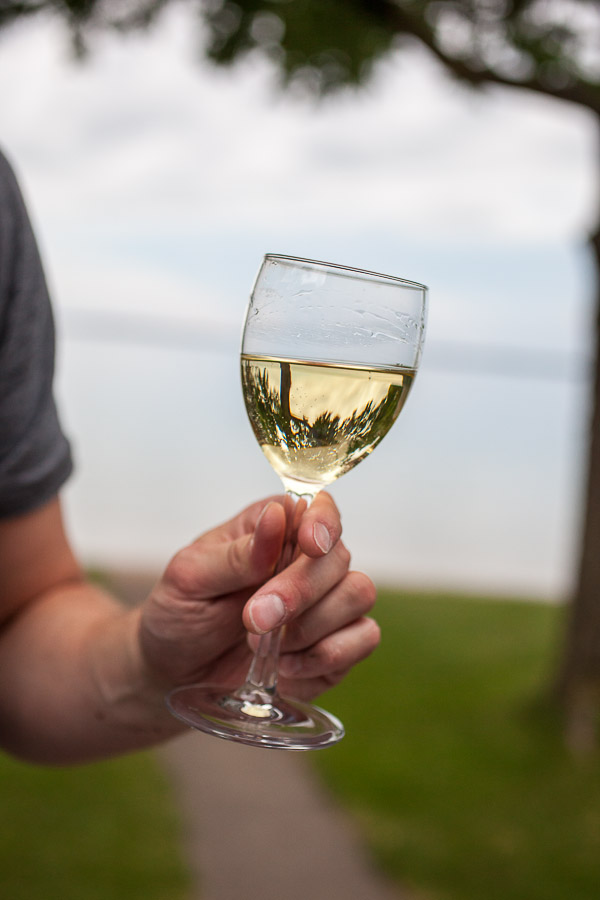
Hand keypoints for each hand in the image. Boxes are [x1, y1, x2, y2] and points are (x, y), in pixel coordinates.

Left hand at [139, 493, 379, 700]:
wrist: (173, 673)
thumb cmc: (180, 613)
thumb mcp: (190, 578)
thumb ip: (237, 553)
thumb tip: (276, 516)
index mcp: (276, 530)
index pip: (320, 508)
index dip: (323, 522)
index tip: (309, 543)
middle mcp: (309, 561)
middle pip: (339, 557)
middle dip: (299, 591)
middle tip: (253, 618)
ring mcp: (328, 604)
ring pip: (358, 595)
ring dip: (310, 625)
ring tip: (259, 643)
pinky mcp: (337, 646)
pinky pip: (363, 639)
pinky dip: (326, 655)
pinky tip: (285, 666)